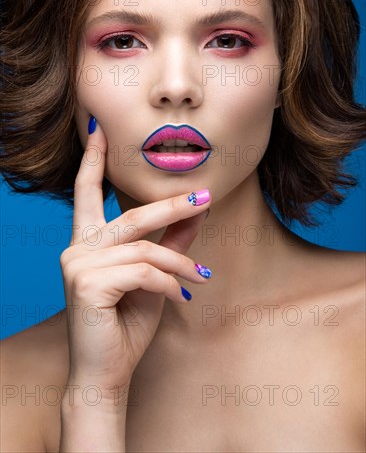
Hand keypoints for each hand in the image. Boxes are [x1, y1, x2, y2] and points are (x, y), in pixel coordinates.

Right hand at [60, 120, 211, 402]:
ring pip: (145, 248)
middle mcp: (76, 248)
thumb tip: (196, 212)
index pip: (85, 192)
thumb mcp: (154, 277)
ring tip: (202, 277)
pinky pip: (144, 271)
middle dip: (172, 205)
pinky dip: (171, 283)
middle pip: (132, 215)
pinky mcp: (86, 283)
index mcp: (87, 242)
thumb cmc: (126, 323)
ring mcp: (77, 264)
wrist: (106, 372)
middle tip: (206, 196)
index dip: (92, 159)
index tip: (97, 128)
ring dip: (181, 262)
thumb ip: (169, 243)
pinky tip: (182, 298)